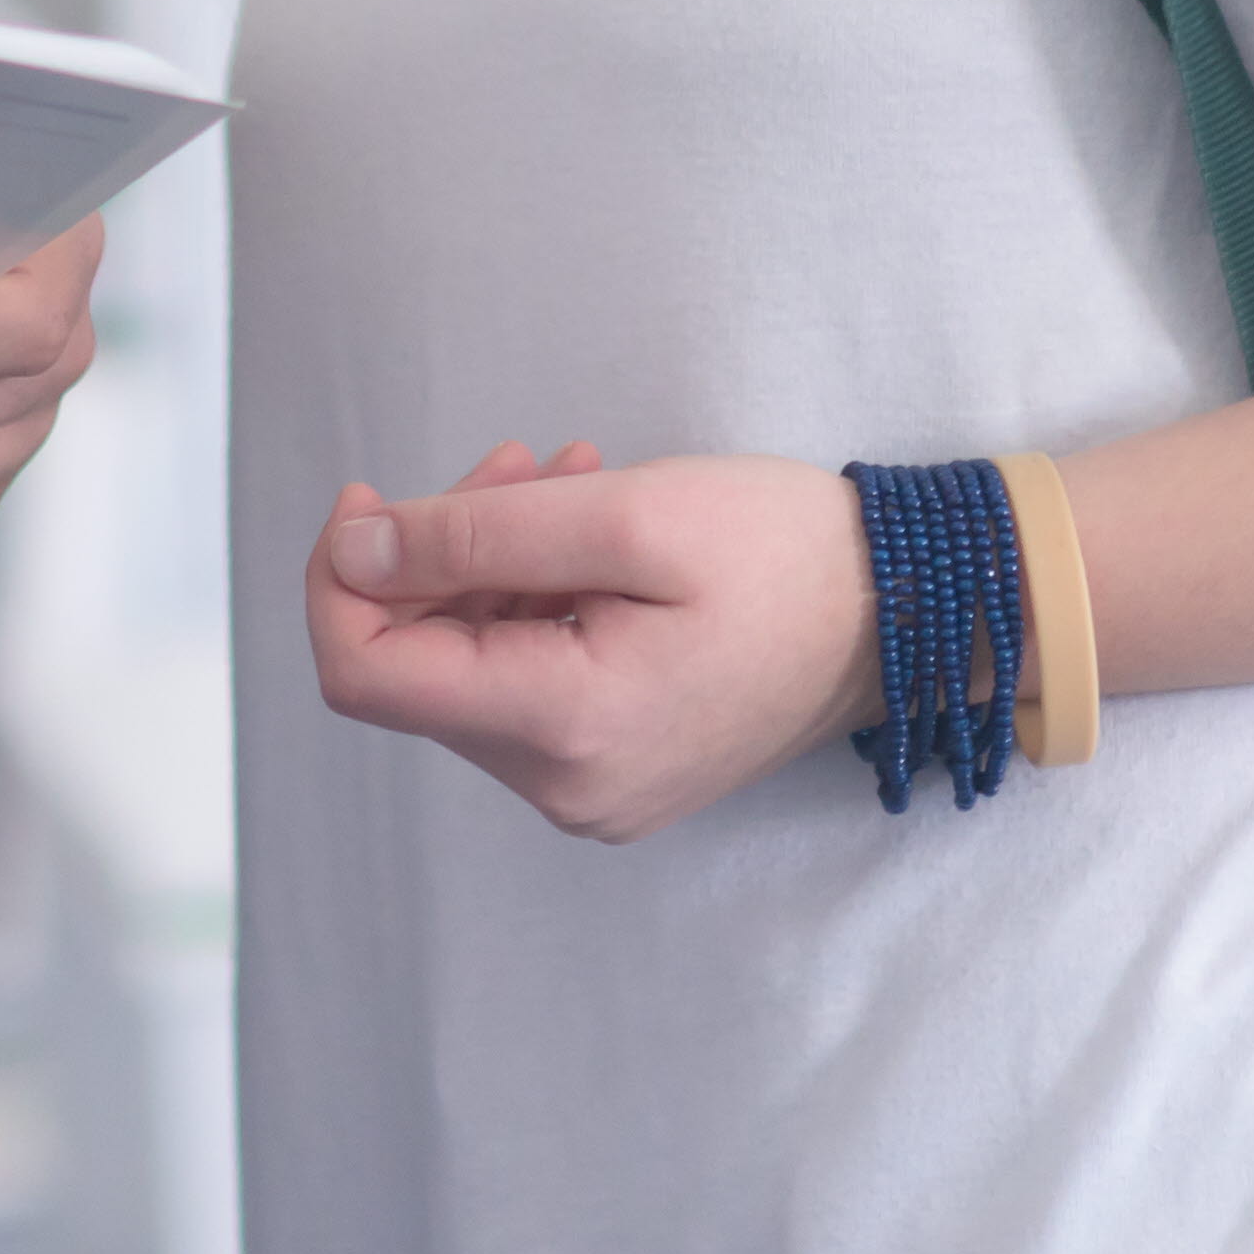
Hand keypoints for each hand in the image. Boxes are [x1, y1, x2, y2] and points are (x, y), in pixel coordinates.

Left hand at [303, 444, 878, 842]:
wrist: (912, 612)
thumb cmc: (788, 553)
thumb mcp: (627, 512)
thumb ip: (475, 535)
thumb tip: (354, 552)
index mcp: (564, 729)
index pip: (368, 675)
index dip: (341, 578)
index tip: (372, 496)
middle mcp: (565, 787)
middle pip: (421, 667)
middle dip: (443, 553)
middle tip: (526, 463)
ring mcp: (593, 791)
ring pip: (473, 669)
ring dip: (494, 567)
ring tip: (571, 484)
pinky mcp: (618, 771)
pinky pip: (527, 686)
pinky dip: (534, 603)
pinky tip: (589, 539)